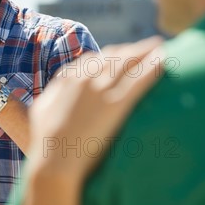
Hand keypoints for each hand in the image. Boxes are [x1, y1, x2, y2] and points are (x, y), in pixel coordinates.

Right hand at [27, 36, 163, 182]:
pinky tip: (163, 60)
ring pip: (126, 62)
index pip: (92, 60)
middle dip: (130, 49)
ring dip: (144, 51)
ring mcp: (100, 90)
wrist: (53, 159)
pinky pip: (138, 80)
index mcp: (67, 79)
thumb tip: (55, 89)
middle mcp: (84, 79)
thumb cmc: (43, 140)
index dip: (108, 55)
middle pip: (112, 56)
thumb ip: (52, 94)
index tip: (120, 54)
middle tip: (147, 45)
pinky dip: (151, 68)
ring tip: (159, 46)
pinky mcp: (115, 105)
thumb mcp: (41, 109)